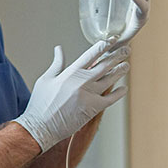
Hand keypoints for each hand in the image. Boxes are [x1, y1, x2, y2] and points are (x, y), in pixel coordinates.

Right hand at [13, 40, 129, 151]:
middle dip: (117, 56)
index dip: (104, 45)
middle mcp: (83, 82)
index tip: (112, 40)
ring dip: (120, 71)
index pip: (92, 54)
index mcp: (71, 73)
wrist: (41, 127)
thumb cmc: (41, 104)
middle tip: (126, 50)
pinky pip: (111, 99)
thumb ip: (57, 63)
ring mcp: (90, 95)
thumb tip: (59, 49)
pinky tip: (124, 88)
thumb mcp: (46, 79)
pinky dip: (119, 93)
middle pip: (105, 65)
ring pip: (110, 79)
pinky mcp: (93, 109)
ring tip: (126, 65)